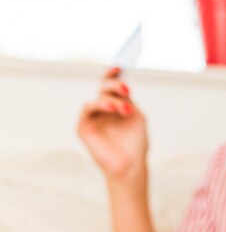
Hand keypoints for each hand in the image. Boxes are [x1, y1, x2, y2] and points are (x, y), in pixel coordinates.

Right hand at [77, 67, 148, 181]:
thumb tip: (122, 83)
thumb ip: (128, 100)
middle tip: (127, 89)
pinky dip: (101, 106)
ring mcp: (93, 117)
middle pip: (105, 87)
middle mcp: (104, 108)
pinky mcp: (83, 127)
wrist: (131, 165)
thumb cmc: (135, 142)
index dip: (114, 73)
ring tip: (125, 109)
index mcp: (117, 104)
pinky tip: (114, 110)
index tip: (120, 65)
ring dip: (113, 100)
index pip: (113, 85)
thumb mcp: (136, 116)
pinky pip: (88, 108)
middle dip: (115, 84)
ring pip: (99, 98)